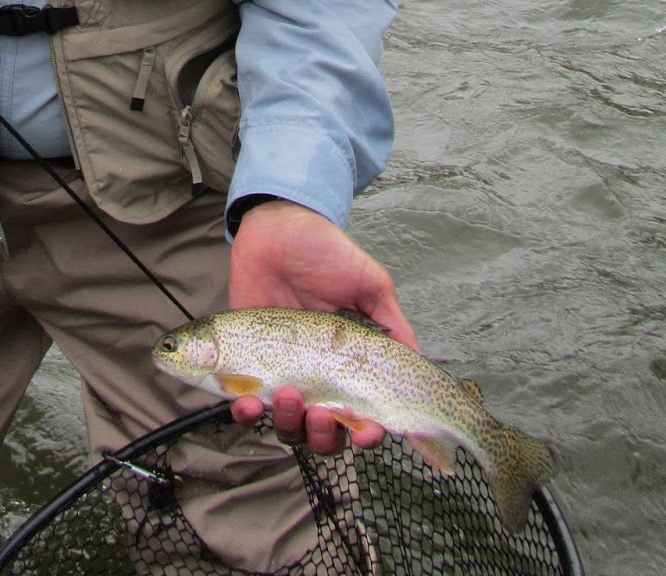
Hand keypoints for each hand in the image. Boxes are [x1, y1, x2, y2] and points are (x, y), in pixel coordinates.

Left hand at [227, 199, 417, 453]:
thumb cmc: (327, 253)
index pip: (361, 415)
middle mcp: (317, 377)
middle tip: (322, 414)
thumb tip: (418, 364)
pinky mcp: (249, 362)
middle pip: (323, 433)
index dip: (367, 434)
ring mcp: (282, 372)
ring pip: (288, 424)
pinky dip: (248, 412)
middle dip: (324, 435)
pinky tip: (250, 402)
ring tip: (289, 397)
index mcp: (350, 365)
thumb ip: (393, 325)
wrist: (277, 228)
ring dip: (289, 423)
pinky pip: (246, 402)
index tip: (368, 432)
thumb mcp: (371, 284)